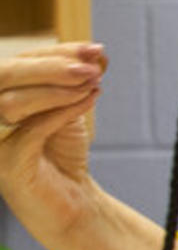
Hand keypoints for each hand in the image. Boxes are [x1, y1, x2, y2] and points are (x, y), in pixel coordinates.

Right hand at [0, 43, 108, 249]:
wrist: (72, 201)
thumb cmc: (63, 155)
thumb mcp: (66, 110)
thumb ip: (72, 84)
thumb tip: (96, 53)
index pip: (17, 65)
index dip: (54, 53)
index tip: (93, 48)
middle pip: (4, 78)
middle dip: (51, 65)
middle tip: (93, 62)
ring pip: (12, 103)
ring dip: (58, 88)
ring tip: (93, 81)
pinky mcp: (8, 165)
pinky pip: (32, 130)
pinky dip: (64, 111)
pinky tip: (90, 99)